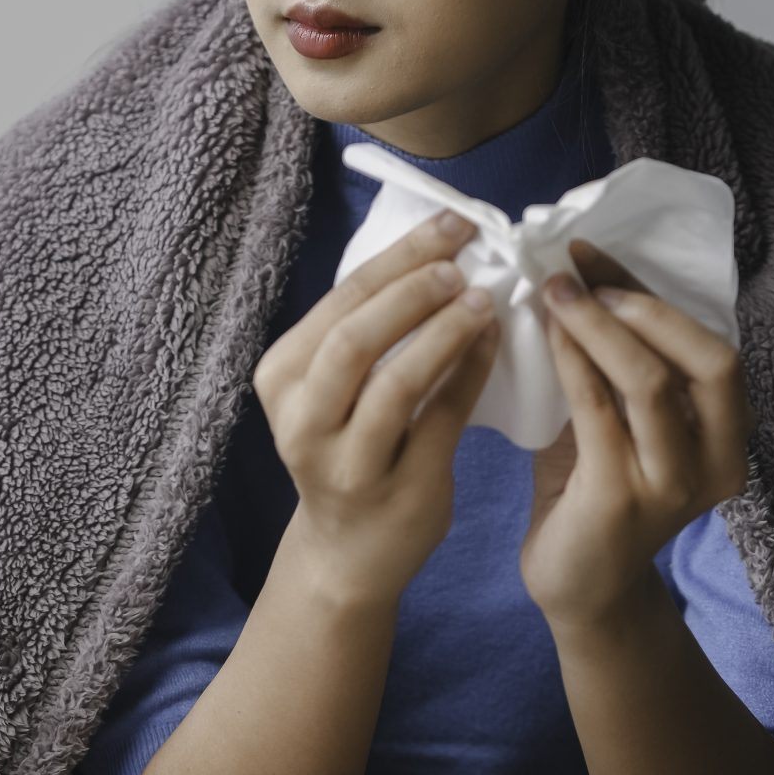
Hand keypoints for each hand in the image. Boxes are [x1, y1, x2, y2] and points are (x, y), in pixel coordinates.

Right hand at [253, 206, 504, 605]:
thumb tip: (433, 251)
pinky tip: (493, 342)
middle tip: (464, 261)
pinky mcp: (400, 491)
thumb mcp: (328, 387)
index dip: (399, 257)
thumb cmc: (346, 446)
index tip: (450, 224)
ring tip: (485, 299)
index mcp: (280, 378)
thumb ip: (363, 328)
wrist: (348, 550)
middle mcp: (303, 421)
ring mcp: (348, 463)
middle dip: (414, 290)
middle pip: (355, 338)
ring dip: (444, 332)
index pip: (339, 302)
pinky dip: (470, 374)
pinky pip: (441, 420)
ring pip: (396, 383)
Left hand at [518, 239, 755, 631]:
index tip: (593, 252)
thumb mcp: (624, 421)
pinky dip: (572, 360)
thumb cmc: (597, 490)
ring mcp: (675, 484)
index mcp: (731, 435)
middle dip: (644, 305)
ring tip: (554, 290)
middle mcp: (719, 461)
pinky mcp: (623, 499)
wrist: (581, 586)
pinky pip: (598, 411)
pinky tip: (545, 332)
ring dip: (599, 325)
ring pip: (651, 382)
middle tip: (577, 273)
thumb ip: (621, 365)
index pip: (712, 345)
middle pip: (712, 361)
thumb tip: (579, 277)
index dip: (653, 291)